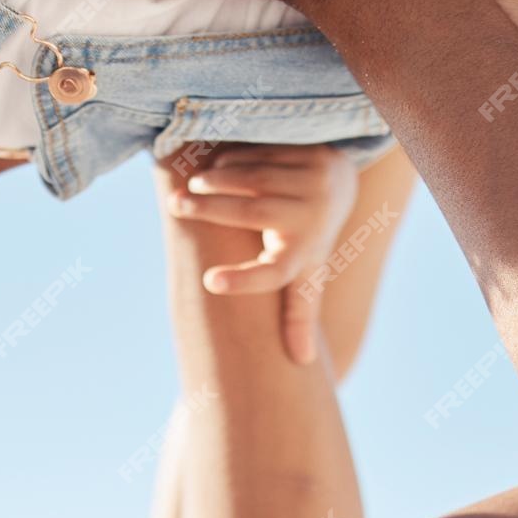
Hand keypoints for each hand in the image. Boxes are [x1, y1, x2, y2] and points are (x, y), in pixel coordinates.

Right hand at [165, 144, 357, 365]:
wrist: (340, 183)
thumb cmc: (311, 238)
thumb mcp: (308, 274)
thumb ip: (299, 314)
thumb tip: (303, 363)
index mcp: (306, 255)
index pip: (275, 273)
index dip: (245, 280)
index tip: (211, 283)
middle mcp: (314, 218)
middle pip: (255, 213)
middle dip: (211, 209)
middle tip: (177, 206)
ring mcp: (314, 182)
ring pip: (257, 177)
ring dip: (219, 179)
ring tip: (192, 185)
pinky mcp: (309, 154)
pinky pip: (263, 153)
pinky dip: (234, 158)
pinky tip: (214, 163)